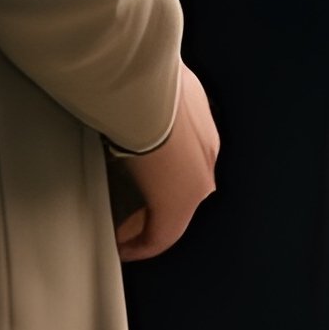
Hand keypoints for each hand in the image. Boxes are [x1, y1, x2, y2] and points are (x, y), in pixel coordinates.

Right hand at [115, 61, 218, 262]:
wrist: (145, 91)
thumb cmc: (140, 81)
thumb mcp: (150, 85)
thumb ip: (146, 96)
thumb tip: (123, 90)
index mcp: (201, 128)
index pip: (188, 162)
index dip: (163, 179)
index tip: (143, 186)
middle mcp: (206, 156)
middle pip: (186, 193)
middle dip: (157, 207)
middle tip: (131, 220)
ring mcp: (197, 183)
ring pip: (175, 216)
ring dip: (147, 228)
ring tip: (124, 238)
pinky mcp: (178, 207)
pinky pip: (161, 237)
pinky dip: (141, 246)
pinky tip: (122, 248)